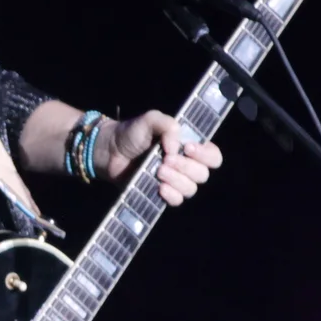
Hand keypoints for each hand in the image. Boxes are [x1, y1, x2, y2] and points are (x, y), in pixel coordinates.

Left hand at [97, 110, 220, 204]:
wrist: (108, 151)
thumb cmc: (131, 133)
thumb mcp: (151, 120)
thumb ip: (168, 125)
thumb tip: (176, 147)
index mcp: (189, 148)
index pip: (213, 156)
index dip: (206, 155)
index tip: (187, 147)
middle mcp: (186, 166)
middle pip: (203, 174)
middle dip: (186, 166)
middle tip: (165, 159)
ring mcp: (173, 182)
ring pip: (191, 189)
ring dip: (177, 180)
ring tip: (158, 171)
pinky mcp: (160, 194)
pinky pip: (176, 201)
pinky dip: (171, 195)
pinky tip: (160, 187)